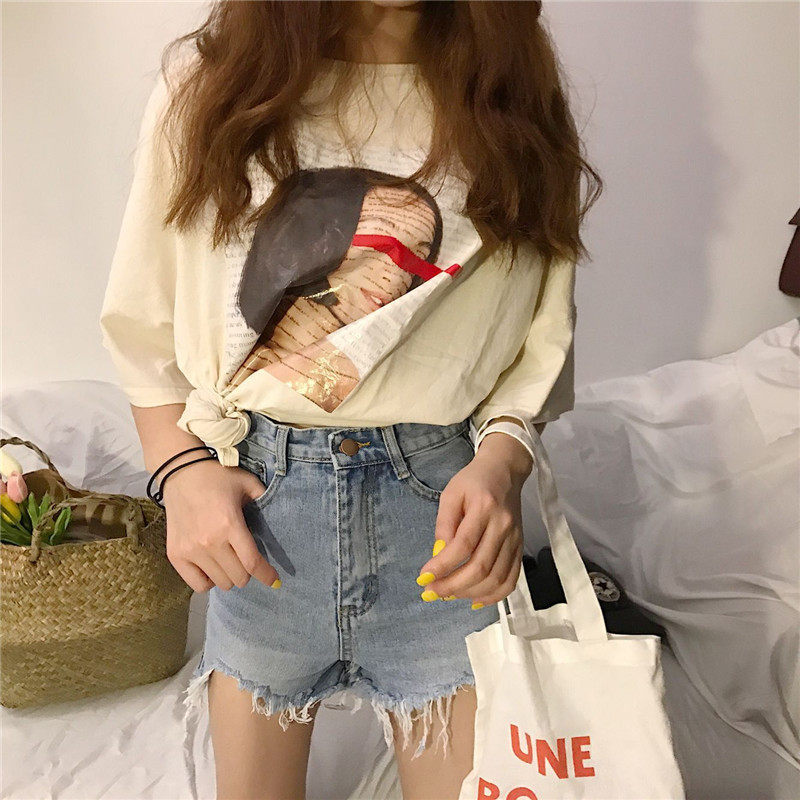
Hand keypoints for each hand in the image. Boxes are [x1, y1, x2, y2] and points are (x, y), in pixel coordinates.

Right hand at [162, 456, 280, 592]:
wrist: (179, 471)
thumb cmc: (216, 477)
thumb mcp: (247, 483)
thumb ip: (264, 499)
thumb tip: (280, 516)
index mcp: (229, 524)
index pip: (252, 562)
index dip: (266, 575)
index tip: (275, 581)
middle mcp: (209, 542)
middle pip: (238, 577)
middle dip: (248, 572)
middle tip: (246, 559)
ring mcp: (190, 550)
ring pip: (220, 583)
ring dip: (230, 575)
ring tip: (229, 560)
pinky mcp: (175, 555)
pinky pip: (198, 585)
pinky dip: (209, 581)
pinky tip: (212, 567)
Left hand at [415, 432, 532, 606]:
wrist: (505, 472)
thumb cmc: (473, 481)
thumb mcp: (451, 495)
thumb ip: (444, 525)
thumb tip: (438, 557)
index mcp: (484, 508)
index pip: (463, 545)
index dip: (443, 566)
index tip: (424, 579)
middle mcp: (503, 526)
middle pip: (481, 567)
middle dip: (453, 586)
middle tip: (431, 592)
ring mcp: (515, 539)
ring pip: (496, 578)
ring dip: (470, 593)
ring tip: (448, 595)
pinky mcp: (519, 548)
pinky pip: (510, 580)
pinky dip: (493, 596)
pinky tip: (474, 599)